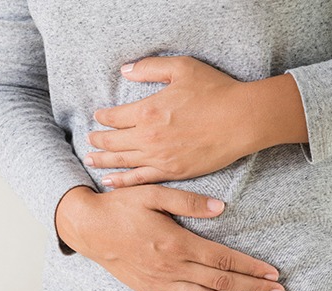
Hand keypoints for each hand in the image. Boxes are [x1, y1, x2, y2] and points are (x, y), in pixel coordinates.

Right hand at [55, 185, 284, 290]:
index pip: (223, 259)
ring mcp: (160, 282)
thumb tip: (221, 208)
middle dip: (252, 288)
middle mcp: (172, 267)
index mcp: (177, 242)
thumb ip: (188, 201)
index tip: (272, 272)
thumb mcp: (152, 194)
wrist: (88, 228)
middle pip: (220, 282)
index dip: (250, 267)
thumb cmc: (120, 207)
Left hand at [85, 56, 306, 187]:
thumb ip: (150, 68)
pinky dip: (122, 181)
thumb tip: (125, 70)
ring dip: (103, 160)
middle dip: (98, 139)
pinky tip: (110, 181)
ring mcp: (159, 157)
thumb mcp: (182, 67)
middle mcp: (148, 136)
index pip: (114, 116)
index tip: (97, 116)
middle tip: (89, 139)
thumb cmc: (215, 91)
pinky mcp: (172, 172)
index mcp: (148, 110)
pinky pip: (140, 179)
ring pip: (122, 161)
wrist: (242, 120)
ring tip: (90, 160)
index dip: (103, 117)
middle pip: (113, 140)